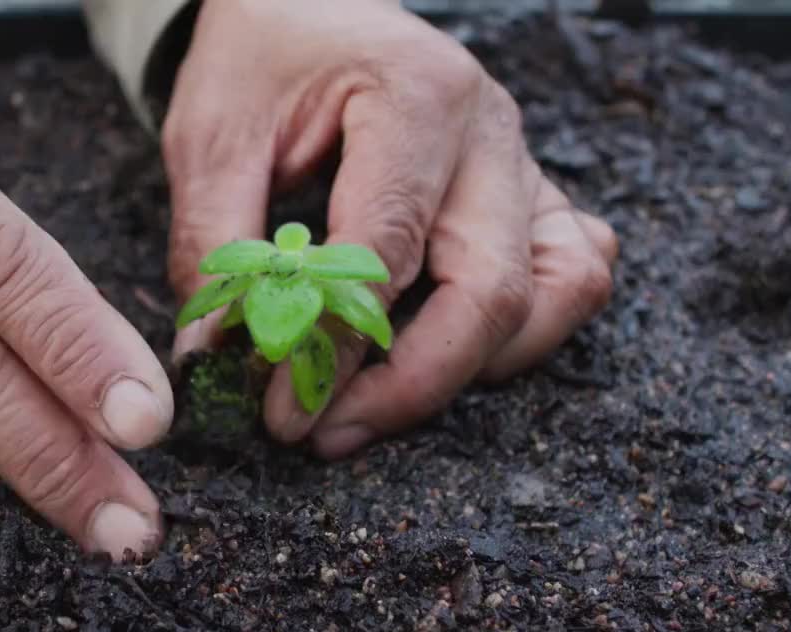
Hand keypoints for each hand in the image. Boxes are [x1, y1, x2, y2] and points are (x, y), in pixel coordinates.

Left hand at [162, 0, 616, 457]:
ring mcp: (525, 163)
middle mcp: (491, 130)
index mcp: (416, 95)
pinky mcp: (534, 194)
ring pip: (557, 293)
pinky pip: (577, 273)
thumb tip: (215, 362)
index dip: (338, 348)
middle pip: (492, 290)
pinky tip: (452, 348)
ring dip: (477, 367)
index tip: (283, 410)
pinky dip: (530, 330)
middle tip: (326, 431)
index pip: (389, 251)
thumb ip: (215, 246)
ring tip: (382, 402)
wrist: (305, 7)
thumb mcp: (213, 136)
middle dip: (411, 385)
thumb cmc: (263, 60)